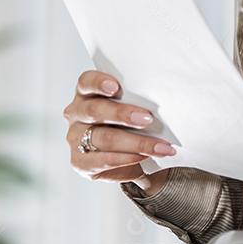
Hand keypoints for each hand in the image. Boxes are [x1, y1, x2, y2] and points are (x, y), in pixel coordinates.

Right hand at [62, 70, 175, 194]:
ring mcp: (75, 137)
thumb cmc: (135, 121)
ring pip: (102, 137)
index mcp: (88, 92)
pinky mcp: (80, 161)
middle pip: (94, 110)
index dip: (99, 82)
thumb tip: (167, 97)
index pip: (87, 81)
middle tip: (147, 119)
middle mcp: (77, 113)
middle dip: (123, 114)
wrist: (135, 155)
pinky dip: (126, 159)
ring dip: (135, 142)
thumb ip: (140, 100)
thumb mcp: (137, 106)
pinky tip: (144, 158)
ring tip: (159, 146)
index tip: (115, 87)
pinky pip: (102, 161)